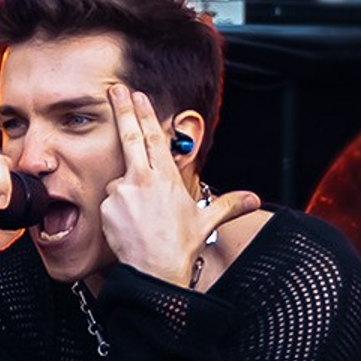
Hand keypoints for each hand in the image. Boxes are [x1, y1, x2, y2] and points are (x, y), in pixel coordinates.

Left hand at [98, 86, 260, 287]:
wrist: (154, 270)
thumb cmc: (179, 246)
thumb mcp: (205, 220)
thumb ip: (228, 204)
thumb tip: (253, 200)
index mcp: (165, 177)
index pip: (154, 137)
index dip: (146, 114)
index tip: (137, 95)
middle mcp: (141, 179)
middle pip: (130, 136)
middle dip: (123, 110)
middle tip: (114, 89)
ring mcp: (121, 192)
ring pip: (122, 182)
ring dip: (129, 191)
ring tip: (141, 217)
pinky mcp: (106, 207)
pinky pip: (111, 202)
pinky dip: (119, 209)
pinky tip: (130, 225)